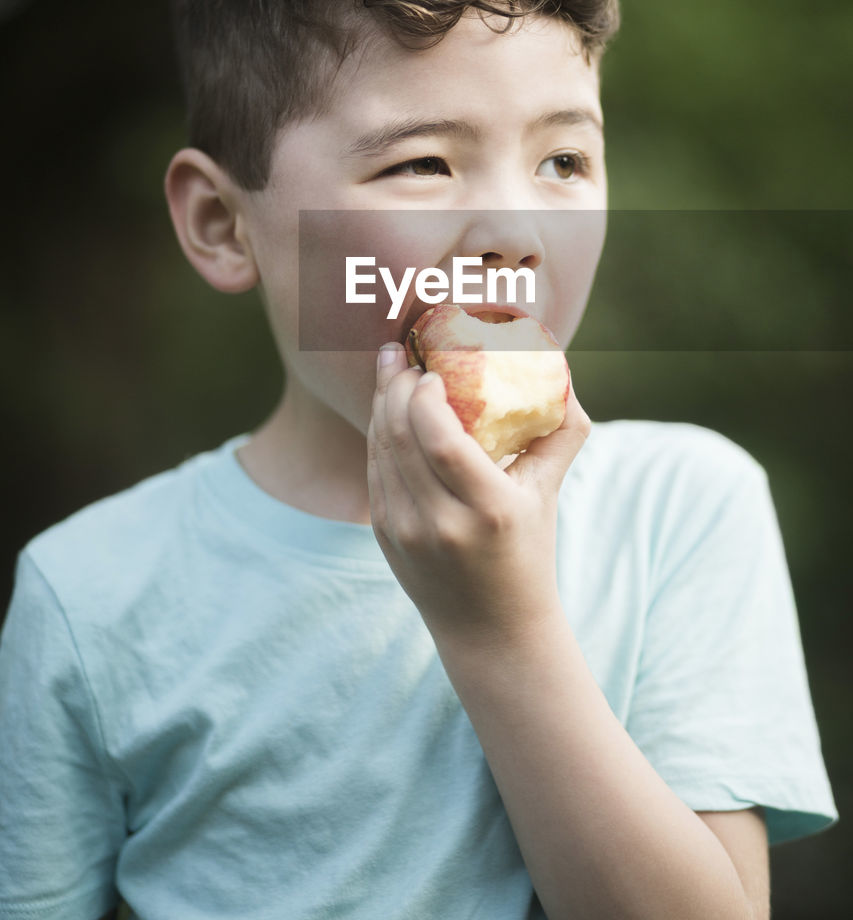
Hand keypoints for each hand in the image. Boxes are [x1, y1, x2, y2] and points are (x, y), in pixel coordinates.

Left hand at [366, 342, 589, 649]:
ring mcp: (405, 532)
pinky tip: (386, 409)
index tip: (433, 369)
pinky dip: (377, 432)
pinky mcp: (383, 534)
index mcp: (489, 510)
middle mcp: (440, 523)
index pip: (440, 440)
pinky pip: (373, 469)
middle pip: (401, 437)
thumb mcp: (549, 492)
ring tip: (391, 369)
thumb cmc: (528, 550)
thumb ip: (561, 432)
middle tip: (402, 353)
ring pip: (380, 449)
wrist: (491, 630)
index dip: (426, 397)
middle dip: (396, 386)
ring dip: (381, 403)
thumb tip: (561, 372)